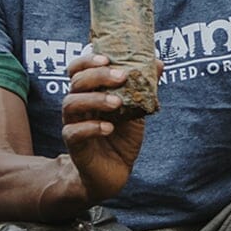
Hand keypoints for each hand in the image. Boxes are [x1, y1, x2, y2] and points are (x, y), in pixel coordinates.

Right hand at [62, 53, 152, 203]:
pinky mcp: (74, 145)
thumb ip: (144, 87)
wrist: (115, 172)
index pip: (78, 69)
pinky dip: (91, 127)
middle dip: (98, 76)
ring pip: (71, 104)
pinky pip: (74, 132)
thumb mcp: (137, 110)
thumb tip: (158, 63)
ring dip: (95, 99)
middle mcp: (78, 105)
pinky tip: (108, 127)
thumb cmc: (122, 136)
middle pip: (76, 82)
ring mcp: (73, 124)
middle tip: (121, 77)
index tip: (107, 58)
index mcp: (90, 92)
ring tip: (117, 103)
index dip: (88, 60)